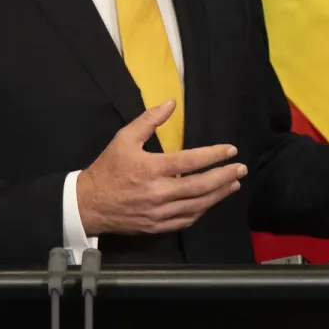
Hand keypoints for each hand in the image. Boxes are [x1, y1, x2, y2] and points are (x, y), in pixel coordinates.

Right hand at [77, 100, 246, 235]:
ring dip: (218, 195)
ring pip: (197, 206)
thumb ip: (149, 120)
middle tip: (241, 169)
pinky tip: (211, 202)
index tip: (232, 150)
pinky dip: (202, 211)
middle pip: (200, 186)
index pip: (191, 161)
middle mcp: (158, 193)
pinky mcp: (156, 226)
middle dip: (225, 176)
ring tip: (234, 184)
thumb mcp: (124, 138)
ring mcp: (158, 213)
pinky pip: (185, 221)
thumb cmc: (108, 168)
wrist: (86, 205)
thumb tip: (172, 102)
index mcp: (151, 169)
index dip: (214, 155)